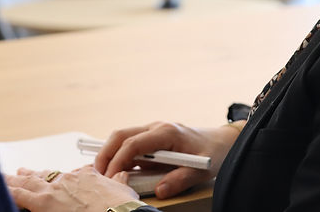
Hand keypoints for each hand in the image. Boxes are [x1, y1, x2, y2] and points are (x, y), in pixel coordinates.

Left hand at [6, 166, 137, 211]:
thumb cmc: (120, 206)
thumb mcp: (123, 190)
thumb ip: (119, 181)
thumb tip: (122, 175)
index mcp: (85, 177)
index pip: (67, 175)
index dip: (57, 176)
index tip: (53, 176)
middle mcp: (67, 180)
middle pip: (44, 175)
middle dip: (31, 174)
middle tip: (20, 172)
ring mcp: (53, 191)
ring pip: (28, 183)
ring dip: (14, 180)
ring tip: (3, 177)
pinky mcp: (42, 203)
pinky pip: (19, 196)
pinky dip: (8, 191)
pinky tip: (0, 188)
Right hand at [94, 121, 242, 198]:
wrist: (222, 141)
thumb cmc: (213, 153)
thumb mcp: (201, 170)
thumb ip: (180, 180)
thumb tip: (159, 192)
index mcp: (166, 132)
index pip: (133, 143)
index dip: (118, 160)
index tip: (110, 178)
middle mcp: (156, 127)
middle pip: (120, 135)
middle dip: (105, 154)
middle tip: (97, 175)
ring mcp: (153, 130)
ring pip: (122, 137)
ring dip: (109, 154)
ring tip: (102, 175)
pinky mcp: (152, 138)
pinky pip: (129, 144)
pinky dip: (118, 156)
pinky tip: (115, 171)